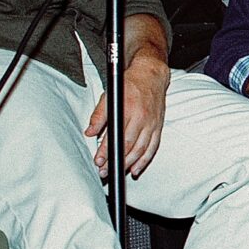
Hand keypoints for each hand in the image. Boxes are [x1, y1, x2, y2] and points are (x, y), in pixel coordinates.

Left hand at [85, 52, 169, 178]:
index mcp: (128, 109)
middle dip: (115, 161)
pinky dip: (144, 160)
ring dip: (128, 164)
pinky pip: (153, 147)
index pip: (115, 135)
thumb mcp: (108, 96)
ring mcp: (152, 124)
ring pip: (141, 149)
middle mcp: (142, 118)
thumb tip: (89, 132)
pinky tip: (136, 169)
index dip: (106, 151)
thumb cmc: (129, 84)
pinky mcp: (158, 127)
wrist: (151, 76)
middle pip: (128, 146)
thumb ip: (99, 115)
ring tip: (117, 172)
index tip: (98, 161)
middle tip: (104, 172)